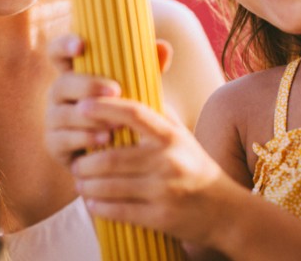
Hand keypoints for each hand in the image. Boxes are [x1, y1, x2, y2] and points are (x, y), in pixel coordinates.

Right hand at [42, 35, 173, 167]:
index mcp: (74, 74)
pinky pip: (62, 140)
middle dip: (87, 86)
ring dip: (90, 117)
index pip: (57, 53)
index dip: (64, 46)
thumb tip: (164, 47)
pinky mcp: (54, 145)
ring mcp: (53, 119)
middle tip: (115, 90)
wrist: (121, 153)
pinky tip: (106, 140)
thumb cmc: (127, 111)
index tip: (82, 45)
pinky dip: (85, 138)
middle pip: (62, 84)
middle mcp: (59, 94)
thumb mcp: (137, 89)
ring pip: (61, 114)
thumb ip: (148, 68)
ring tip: (116, 121)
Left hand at [69, 94, 242, 245]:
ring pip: (111, 186)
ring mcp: (165, 191)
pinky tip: (91, 202)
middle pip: (112, 157)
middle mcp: (169, 161)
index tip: (81, 105)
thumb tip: (120, 83)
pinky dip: (99, 207)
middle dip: (85, 162)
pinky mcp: (162, 218)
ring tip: (80, 182)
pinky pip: (119, 211)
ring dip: (88, 185)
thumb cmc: (193, 165)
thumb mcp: (179, 135)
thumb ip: (153, 112)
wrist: (225, 210)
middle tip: (75, 163)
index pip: (134, 113)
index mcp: (171, 135)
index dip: (105, 107)